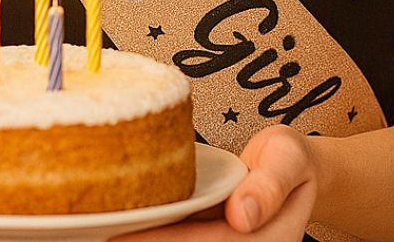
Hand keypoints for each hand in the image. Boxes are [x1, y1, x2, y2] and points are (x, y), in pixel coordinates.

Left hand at [110, 125, 317, 240]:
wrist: (294, 166)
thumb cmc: (291, 160)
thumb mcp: (288, 160)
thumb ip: (269, 185)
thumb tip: (242, 215)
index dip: (161, 241)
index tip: (123, 234)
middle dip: (146, 240)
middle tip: (99, 230)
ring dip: (146, 236)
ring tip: (103, 228)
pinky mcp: (209, 238)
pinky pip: (180, 237)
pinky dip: (154, 230)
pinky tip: (125, 222)